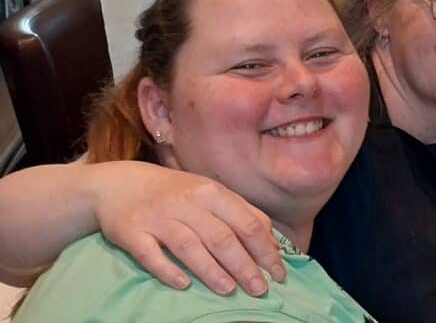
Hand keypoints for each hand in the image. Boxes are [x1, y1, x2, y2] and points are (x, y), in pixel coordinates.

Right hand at [91, 161, 283, 295]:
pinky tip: (184, 285)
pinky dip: (168, 270)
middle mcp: (186, 203)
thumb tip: (271, 242)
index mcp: (211, 193)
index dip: (265, 250)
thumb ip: (240, 212)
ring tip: (229, 290)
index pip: (247, 223)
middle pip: (222, 237)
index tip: (277, 273)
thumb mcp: (210, 193)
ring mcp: (157, 217)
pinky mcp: (131, 232)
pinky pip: (150, 254)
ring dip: (212, 271)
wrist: (118, 184)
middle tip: (259, 289)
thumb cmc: (174, 192)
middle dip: (244, 266)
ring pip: (189, 246)